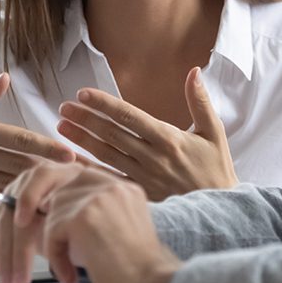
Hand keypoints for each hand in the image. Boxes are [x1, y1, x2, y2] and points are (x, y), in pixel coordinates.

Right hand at [0, 74, 75, 196]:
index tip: (71, 156)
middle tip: (78, 179)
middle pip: (19, 165)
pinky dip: (10, 196)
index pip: (19, 139)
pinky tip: (31, 199)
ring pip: (6, 183)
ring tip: (61, 193)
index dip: (47, 149)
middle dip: (49, 172)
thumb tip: (6, 78)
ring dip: (33, 188)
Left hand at [0, 162, 179, 282]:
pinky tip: (70, 277)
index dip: (43, 193)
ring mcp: (98, 195)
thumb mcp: (111, 228)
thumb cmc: (133, 270)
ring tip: (66, 270)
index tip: (27, 214)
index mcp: (116, 183)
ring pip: (49, 213)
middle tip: (22, 238)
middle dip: (32, 214)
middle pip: (51, 185)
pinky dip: (55, 258)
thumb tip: (42, 211)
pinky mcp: (86, 215)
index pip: (67, 174)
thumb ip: (84, 211)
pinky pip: (50, 233)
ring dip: (51, 245)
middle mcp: (109, 182)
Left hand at [56, 67, 236, 200]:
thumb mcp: (214, 133)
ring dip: (82, 140)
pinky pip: (109, 180)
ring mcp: (143, 177)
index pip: (130, 116)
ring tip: (61, 125)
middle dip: (86, 118)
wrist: (220, 211)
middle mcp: (153, 157)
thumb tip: (195, 71)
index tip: (83, 93)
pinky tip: (71, 160)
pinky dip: (89, 170)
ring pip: (107, 155)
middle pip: (112, 134)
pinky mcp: (139, 194)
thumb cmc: (216, 169)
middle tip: (64, 106)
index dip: (105, 104)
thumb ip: (200, 102)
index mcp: (169, 139)